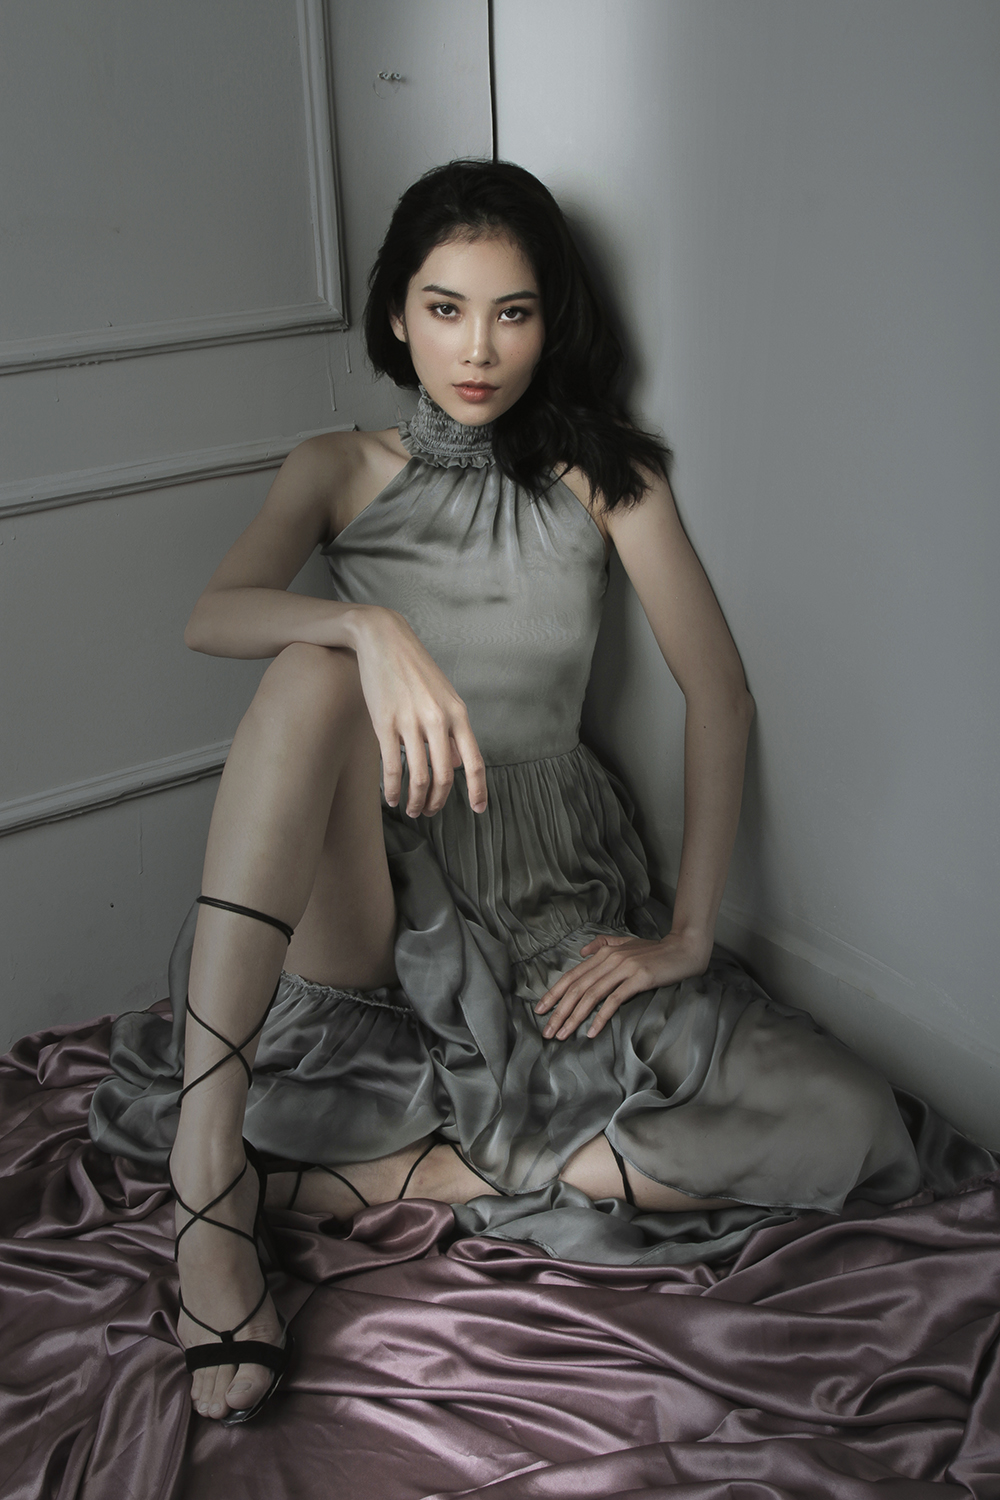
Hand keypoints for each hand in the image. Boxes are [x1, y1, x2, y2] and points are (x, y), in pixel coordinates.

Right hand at [348, 606, 486, 817]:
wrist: (384, 639)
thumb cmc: (415, 669)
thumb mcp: (444, 696)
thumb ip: (453, 731)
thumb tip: (458, 764)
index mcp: (458, 713)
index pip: (475, 761)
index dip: (478, 790)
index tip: (477, 810)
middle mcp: (438, 719)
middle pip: (445, 776)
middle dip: (438, 802)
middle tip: (429, 813)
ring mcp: (411, 721)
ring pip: (419, 777)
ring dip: (416, 801)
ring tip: (411, 809)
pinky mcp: (385, 722)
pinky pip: (392, 766)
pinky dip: (392, 789)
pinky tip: (391, 798)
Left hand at [535, 931, 711, 1039]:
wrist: (684, 949)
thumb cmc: (655, 951)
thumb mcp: (626, 944)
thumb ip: (603, 945)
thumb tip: (582, 953)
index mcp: (604, 952)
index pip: (572, 975)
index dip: (554, 993)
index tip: (539, 1009)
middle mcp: (610, 959)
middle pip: (577, 988)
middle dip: (559, 1011)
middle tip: (547, 1031)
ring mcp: (624, 968)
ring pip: (591, 996)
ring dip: (574, 1017)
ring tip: (562, 1034)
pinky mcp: (639, 979)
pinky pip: (614, 1000)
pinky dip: (600, 1017)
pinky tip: (591, 1031)